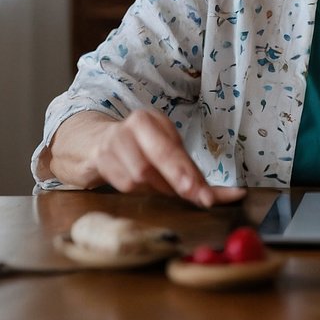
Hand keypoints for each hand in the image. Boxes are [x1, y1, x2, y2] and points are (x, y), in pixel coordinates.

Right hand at [57, 109, 245, 208]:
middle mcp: (129, 128)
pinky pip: (124, 186)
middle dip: (178, 182)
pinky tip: (144, 188)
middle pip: (154, 164)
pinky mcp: (97, 161)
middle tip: (199, 198)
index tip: (207, 196)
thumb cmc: (139, 146)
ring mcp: (111, 145)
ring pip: (139, 180)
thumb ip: (188, 168)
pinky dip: (140, 192)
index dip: (189, 174)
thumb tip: (228, 195)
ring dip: (158, 190)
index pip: (172, 150)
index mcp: (150, 121)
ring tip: (165, 189)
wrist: (92, 142)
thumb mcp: (163, 147)